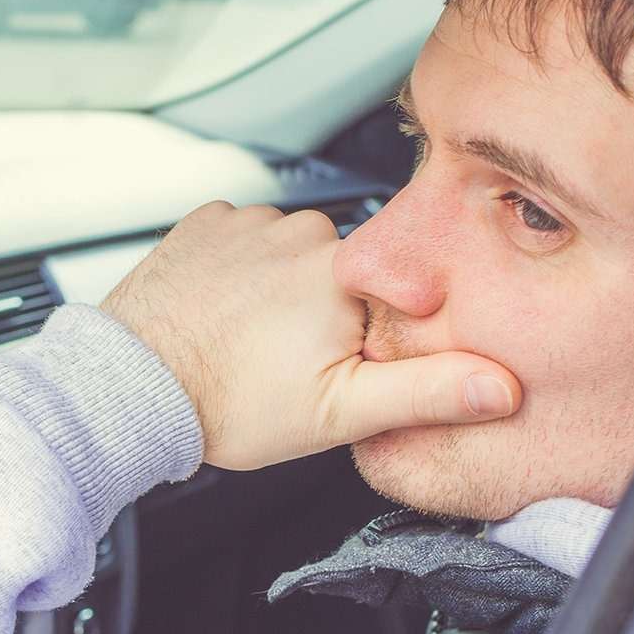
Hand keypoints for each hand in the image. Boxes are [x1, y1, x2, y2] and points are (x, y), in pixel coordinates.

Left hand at [100, 201, 521, 469]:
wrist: (135, 386)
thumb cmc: (224, 402)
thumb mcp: (340, 413)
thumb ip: (426, 391)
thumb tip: (499, 383)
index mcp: (342, 272)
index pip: (394, 286)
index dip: (373, 328)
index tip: (341, 357)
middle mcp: (297, 230)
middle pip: (343, 266)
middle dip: (327, 306)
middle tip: (292, 356)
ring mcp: (247, 221)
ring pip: (290, 249)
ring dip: (281, 283)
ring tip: (251, 335)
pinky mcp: (205, 222)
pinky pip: (242, 236)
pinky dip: (239, 265)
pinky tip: (224, 307)